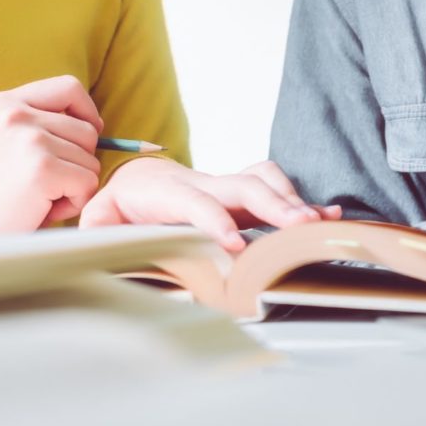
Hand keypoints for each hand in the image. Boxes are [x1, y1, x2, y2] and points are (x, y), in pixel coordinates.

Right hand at [0, 76, 102, 235]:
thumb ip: (40, 122)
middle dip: (79, 162)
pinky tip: (44, 208)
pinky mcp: (42, 168)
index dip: (87, 111)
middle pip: (87, 131)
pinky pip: (88, 184)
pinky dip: (74, 202)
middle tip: (47, 183)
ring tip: (41, 196)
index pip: (69, 88)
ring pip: (91, 160)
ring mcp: (30, 139)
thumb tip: (94, 124)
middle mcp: (17, 114)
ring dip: (75, 185)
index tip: (87, 135)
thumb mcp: (5, 139)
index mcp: (6, 102)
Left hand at [79, 158, 341, 250]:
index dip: (216, 221)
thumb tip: (99, 243)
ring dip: (292, 200)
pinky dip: (299, 199)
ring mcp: (223, 184)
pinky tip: (326, 216)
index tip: (236, 246)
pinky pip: (272, 185)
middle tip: (299, 228)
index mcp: (165, 191)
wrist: (137, 179)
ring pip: (262, 179)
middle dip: (273, 205)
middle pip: (242, 185)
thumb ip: (98, 227)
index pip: (196, 202)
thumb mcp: (99, 217)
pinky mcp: (238, 191)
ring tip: (317, 223)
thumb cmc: (120, 206)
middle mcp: (200, 182)